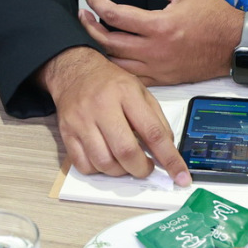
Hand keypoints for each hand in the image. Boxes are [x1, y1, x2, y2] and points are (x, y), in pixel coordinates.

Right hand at [40, 47, 190, 185]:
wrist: (75, 71)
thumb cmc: (110, 83)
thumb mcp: (141, 92)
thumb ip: (156, 121)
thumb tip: (167, 151)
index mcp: (126, 93)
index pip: (153, 132)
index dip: (170, 158)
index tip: (181, 176)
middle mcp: (102, 106)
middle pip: (126, 151)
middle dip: (142, 169)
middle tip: (146, 168)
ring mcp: (81, 121)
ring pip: (104, 162)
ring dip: (121, 171)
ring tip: (126, 163)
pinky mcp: (67, 133)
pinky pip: (84, 165)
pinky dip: (99, 170)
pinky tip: (106, 159)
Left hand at [79, 0, 244, 85]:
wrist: (234, 44)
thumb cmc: (212, 13)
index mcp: (159, 26)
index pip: (115, 15)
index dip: (96, 3)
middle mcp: (154, 50)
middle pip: (109, 42)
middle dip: (89, 26)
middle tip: (83, 14)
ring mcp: (157, 68)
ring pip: (116, 63)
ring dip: (99, 47)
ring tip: (93, 32)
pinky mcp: (162, 79)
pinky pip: (130, 77)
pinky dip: (116, 67)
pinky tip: (110, 54)